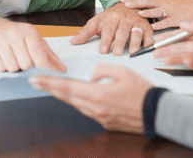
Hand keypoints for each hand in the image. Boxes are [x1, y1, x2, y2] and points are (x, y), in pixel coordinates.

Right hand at [0, 16, 65, 72]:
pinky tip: (3, 59)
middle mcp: (14, 34)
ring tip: (13, 59)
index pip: (38, 54)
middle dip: (26, 67)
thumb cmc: (16, 36)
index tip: (46, 75)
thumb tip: (62, 69)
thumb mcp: (35, 41)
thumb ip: (49, 56)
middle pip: (26, 64)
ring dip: (14, 68)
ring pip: (12, 67)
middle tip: (23, 61)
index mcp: (29, 31)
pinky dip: (2, 67)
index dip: (43, 67)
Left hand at [29, 64, 152, 133]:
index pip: (67, 88)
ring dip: (64, 96)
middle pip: (67, 98)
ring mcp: (99, 117)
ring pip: (76, 104)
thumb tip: (92, 75)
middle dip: (50, 89)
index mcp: (97, 94)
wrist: (156, 112)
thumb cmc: (142, 91)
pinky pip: (88, 110)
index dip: (49, 83)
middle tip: (36, 82)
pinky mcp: (105, 122)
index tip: (36, 80)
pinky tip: (78, 96)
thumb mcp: (123, 71)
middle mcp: (95, 108)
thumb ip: (102, 70)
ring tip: (54, 87)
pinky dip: (80, 102)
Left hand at [70, 2, 153, 54]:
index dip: (105, 40)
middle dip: (120, 42)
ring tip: (132, 51)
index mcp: (112, 17)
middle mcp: (125, 19)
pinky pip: (149, 33)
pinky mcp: (146, 26)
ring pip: (136, 32)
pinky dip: (149, 40)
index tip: (102, 50)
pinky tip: (146, 47)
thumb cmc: (112, 16)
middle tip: (116, 53)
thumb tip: (73, 41)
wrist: (127, 5)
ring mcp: (136, 22)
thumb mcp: (97, 21)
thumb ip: (86, 32)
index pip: (108, 29)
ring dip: (135, 42)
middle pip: (122, 31)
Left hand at [121, 0, 192, 28]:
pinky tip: (154, 27)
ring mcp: (170, 10)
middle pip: (148, 1)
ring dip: (148, 12)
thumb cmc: (177, 3)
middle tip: (125, 4)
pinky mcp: (176, 19)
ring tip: (138, 13)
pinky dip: (161, 24)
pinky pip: (168, 22)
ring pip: (157, 10)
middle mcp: (163, 2)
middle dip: (136, 2)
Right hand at [154, 18, 192, 73]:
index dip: (171, 38)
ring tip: (165, 59)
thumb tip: (182, 25)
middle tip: (156, 53)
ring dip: (176, 57)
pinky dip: (191, 63)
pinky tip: (184, 61)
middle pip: (183, 47)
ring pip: (189, 57)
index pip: (183, 35)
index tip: (159, 40)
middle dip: (169, 49)